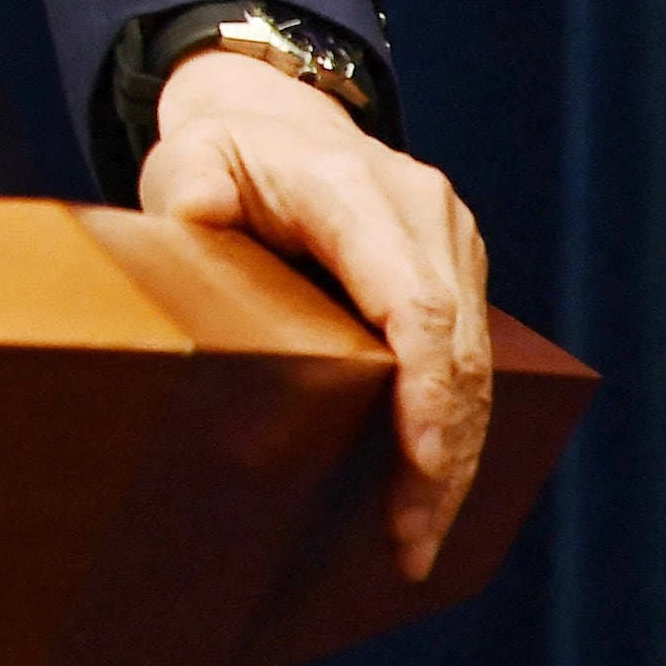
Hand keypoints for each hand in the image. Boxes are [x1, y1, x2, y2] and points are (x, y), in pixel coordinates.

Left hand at [138, 48, 493, 578]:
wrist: (274, 114)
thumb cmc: (220, 150)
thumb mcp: (186, 159)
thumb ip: (187, 193)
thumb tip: (197, 227)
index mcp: (357, 189)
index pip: (416, 307)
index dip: (426, 398)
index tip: (419, 475)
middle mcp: (425, 212)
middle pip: (459, 354)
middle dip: (444, 459)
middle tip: (410, 550)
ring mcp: (452, 241)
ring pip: (479, 367)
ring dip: (456, 458)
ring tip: (415, 545)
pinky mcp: (457, 269)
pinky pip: (469, 358)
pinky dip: (455, 427)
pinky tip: (431, 490)